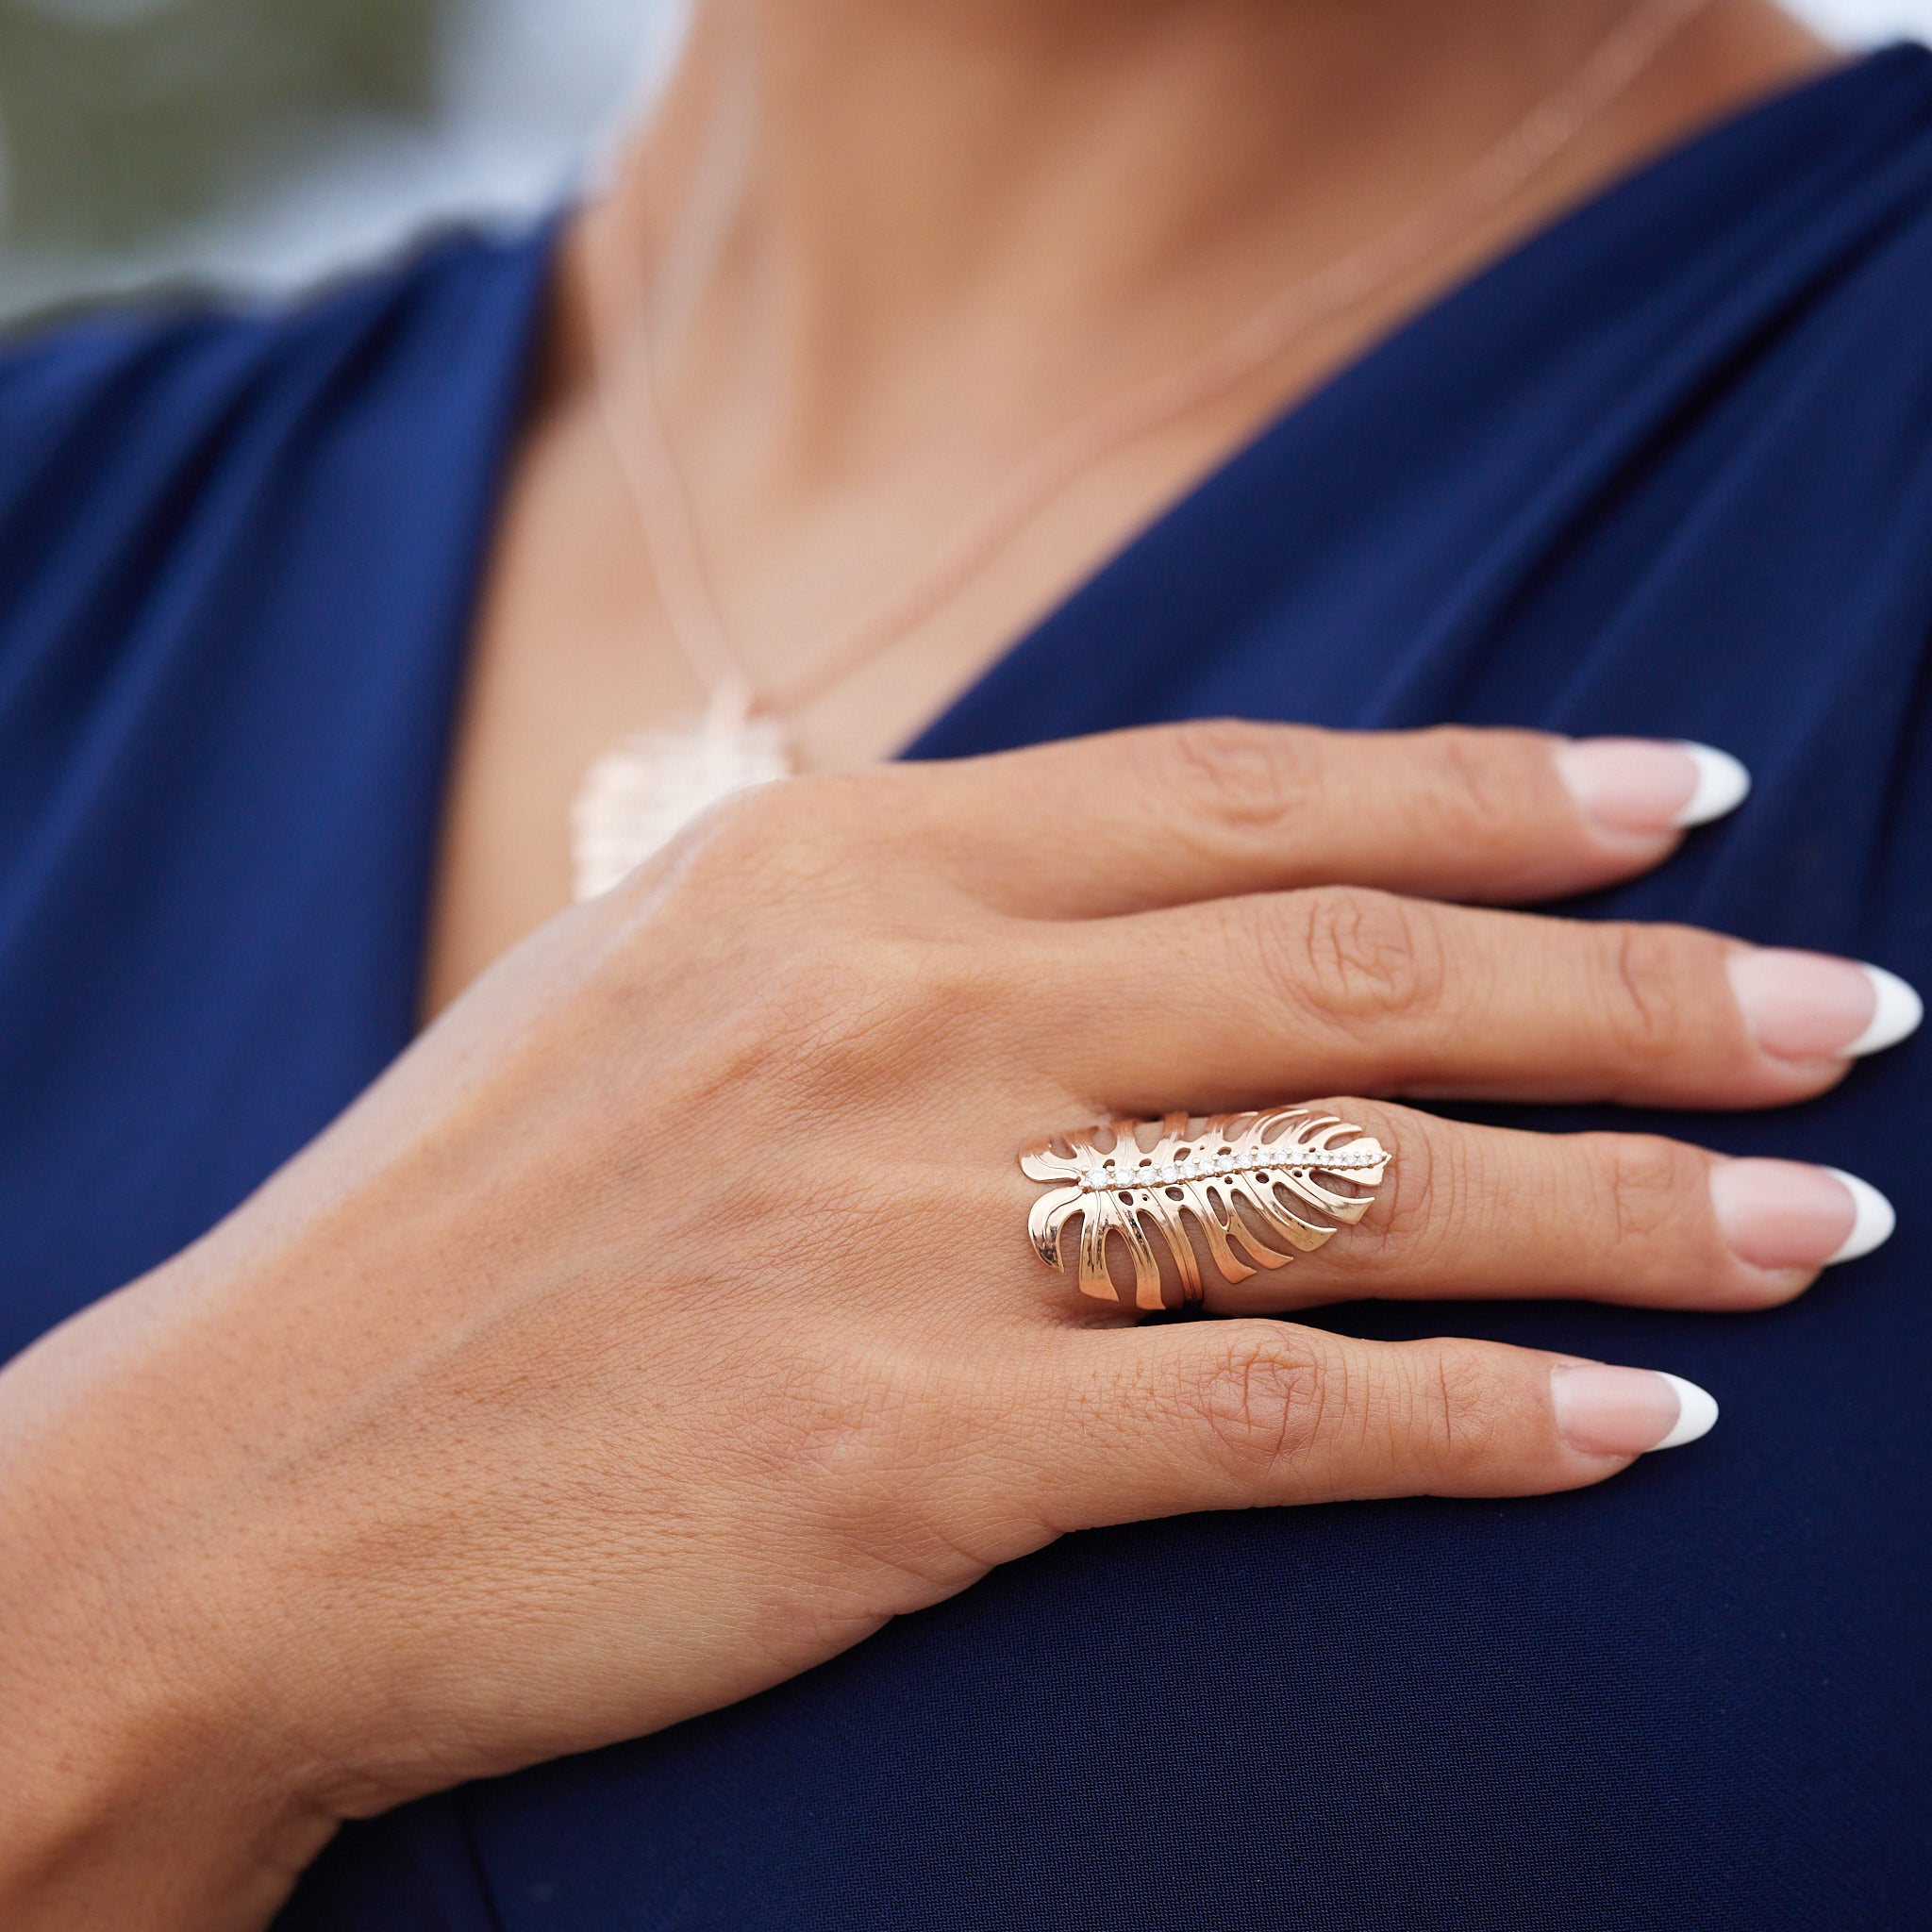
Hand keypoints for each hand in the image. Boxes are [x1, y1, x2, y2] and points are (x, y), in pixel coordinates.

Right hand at [0, 725, 1904, 1928]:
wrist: (246, 1479)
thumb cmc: (465, 1227)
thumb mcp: (668, 980)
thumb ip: (897, 922)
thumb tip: (1125, 903)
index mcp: (837, 868)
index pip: (1243, 796)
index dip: (1489, 791)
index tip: (1676, 798)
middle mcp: (896, 1008)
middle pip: (1356, 974)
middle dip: (1636, 991)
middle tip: (1842, 1007)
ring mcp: (906, 1227)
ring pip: (1358, 1190)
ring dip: (1622, 1206)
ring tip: (1815, 1220)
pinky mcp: (904, 1452)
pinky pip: (1267, 1416)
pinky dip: (1475, 1418)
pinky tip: (1632, 1428)